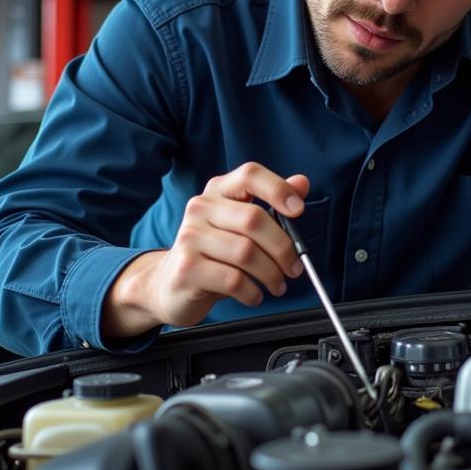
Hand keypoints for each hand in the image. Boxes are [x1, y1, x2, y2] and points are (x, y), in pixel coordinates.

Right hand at [103, 163, 308, 337]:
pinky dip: (252, 291)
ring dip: (271, 274)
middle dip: (283, 248)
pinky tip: (254, 294)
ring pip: (246, 253)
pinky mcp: (187, 268)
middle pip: (254, 220)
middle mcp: (201, 208)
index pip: (250, 175)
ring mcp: (190, 237)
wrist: (170, 284)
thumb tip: (301, 183)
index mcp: (218, 191)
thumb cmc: (213, 253)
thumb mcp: (241, 225)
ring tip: (276, 284)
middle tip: (294, 267)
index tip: (298, 210)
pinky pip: (233, 280)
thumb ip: (271, 203)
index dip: (278, 189)